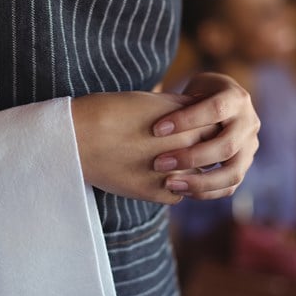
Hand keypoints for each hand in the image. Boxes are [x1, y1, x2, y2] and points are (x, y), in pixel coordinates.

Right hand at [71, 91, 216, 203]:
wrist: (79, 138)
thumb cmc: (110, 111)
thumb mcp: (151, 101)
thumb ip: (178, 107)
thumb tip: (194, 108)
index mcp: (188, 127)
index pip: (216, 129)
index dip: (207, 127)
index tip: (199, 125)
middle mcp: (186, 153)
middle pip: (209, 155)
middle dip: (203, 150)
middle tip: (188, 145)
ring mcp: (172, 176)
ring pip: (195, 178)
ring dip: (189, 172)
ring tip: (171, 161)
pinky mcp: (155, 194)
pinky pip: (178, 195)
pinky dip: (173, 188)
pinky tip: (159, 177)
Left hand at [149, 72, 260, 199]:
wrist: (217, 105)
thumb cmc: (195, 96)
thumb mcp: (190, 91)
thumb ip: (180, 103)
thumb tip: (156, 124)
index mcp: (237, 99)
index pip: (215, 109)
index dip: (186, 120)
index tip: (156, 130)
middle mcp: (249, 124)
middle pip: (227, 146)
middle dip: (191, 157)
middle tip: (159, 163)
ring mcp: (250, 148)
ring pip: (232, 173)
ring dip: (199, 182)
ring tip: (169, 184)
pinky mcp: (243, 167)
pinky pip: (229, 187)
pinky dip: (205, 192)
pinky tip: (180, 190)